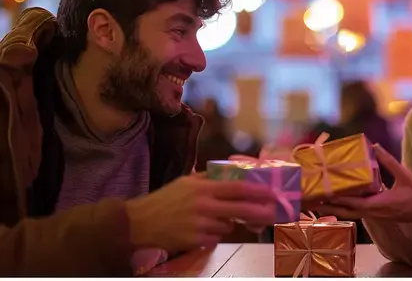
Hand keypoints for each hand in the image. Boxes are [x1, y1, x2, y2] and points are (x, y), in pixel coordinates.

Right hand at [126, 172, 276, 251]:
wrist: (140, 222)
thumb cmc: (164, 200)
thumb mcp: (185, 182)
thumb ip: (208, 178)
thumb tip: (231, 171)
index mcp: (202, 188)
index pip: (236, 187)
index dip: (256, 191)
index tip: (271, 192)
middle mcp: (203, 205)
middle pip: (241, 209)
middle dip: (259, 211)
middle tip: (272, 212)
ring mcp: (200, 224)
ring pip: (228, 226)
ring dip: (227, 223)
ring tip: (210, 218)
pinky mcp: (196, 240)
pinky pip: (216, 238)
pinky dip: (214, 234)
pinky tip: (200, 229)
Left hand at [313, 144, 411, 223]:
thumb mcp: (404, 174)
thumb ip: (389, 161)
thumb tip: (375, 146)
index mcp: (378, 205)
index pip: (353, 203)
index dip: (337, 200)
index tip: (322, 195)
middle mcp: (374, 213)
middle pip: (346, 212)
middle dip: (328, 208)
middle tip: (312, 203)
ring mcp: (375, 216)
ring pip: (351, 214)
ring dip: (335, 209)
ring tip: (319, 204)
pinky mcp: (378, 215)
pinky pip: (358, 213)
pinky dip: (347, 208)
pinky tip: (340, 202)